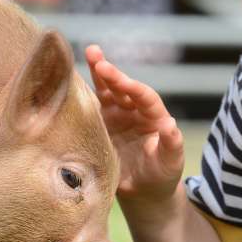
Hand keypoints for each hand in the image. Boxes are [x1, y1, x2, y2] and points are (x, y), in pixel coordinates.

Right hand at [85, 45, 184, 203]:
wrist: (144, 190)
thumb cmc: (161, 174)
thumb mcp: (170, 161)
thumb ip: (172, 144)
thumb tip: (171, 125)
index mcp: (154, 116)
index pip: (145, 97)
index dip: (134, 88)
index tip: (123, 81)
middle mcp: (134, 111)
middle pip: (122, 87)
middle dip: (110, 72)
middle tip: (95, 55)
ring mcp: (116, 116)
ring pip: (105, 91)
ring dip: (97, 73)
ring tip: (90, 51)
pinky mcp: (99, 126)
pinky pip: (89, 107)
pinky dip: (80, 94)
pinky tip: (69, 80)